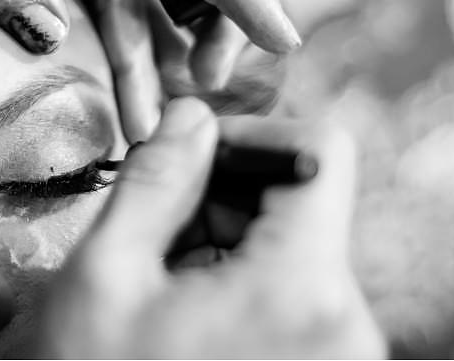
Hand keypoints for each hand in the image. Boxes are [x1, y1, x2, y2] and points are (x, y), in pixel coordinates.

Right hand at [32, 99, 385, 358]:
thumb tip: (190, 117)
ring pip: (297, 244)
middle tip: (158, 223)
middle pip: (305, 199)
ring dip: (227, 238)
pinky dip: (243, 279)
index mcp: (302, 289)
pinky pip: (298, 291)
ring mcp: (344, 353)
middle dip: (227, 194)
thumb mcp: (106, 277)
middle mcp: (348, 323)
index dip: (253, 134)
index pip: (320, 151)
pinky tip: (186, 309)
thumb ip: (156, 180)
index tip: (193, 154)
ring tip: (164, 278)